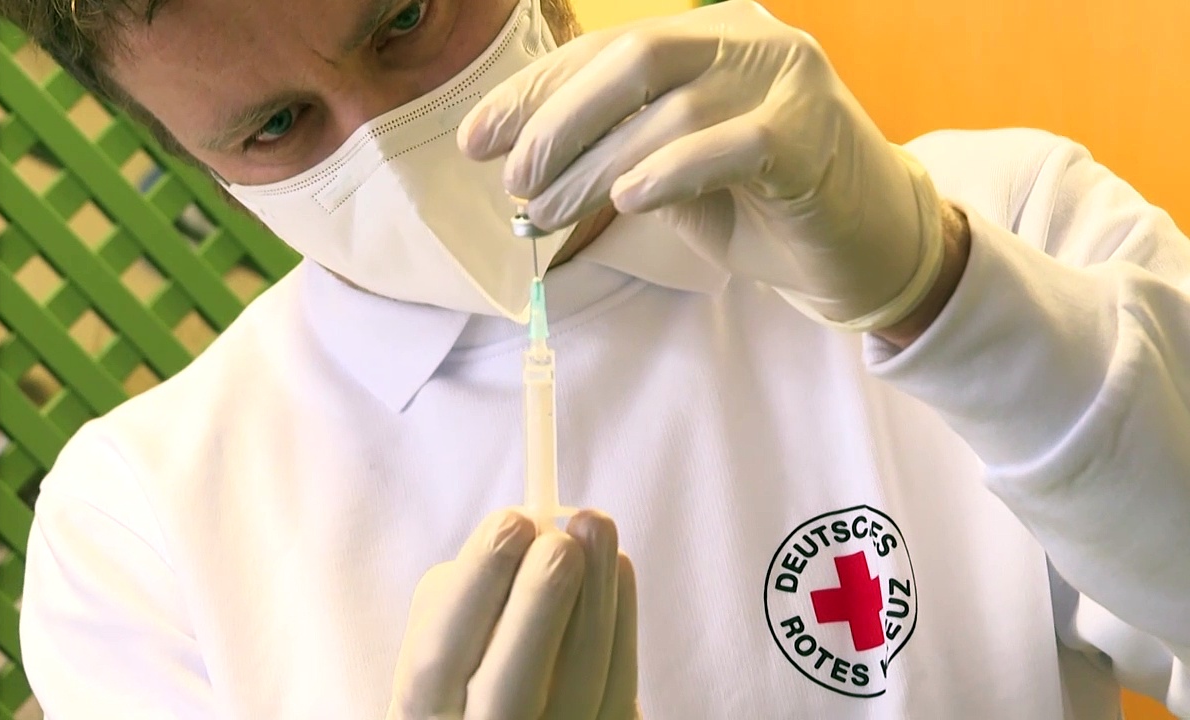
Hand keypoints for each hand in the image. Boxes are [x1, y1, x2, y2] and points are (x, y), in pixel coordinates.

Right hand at [387, 509, 639, 719]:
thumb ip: (457, 596)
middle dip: (539, 603)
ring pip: (580, 685)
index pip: (440, 655)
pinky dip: (623, 621)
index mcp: (424, 712)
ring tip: (595, 528)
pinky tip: (618, 569)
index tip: (513, 520)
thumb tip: (518, 530)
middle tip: (561, 539)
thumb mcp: (436, 647)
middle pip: (509, 688)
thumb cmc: (462, 673)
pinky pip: (620, 690)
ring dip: (597, 597)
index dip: (478, 585)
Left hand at [460, 0, 947, 333]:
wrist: (868, 247)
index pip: (605, 51)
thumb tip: (526, 166)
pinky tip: (627, 200)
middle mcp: (749, 40)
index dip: (535, 92)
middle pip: (633, 59)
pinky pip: (727, 144)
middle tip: (513, 181)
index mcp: (710, 36)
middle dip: (557, 121)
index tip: (477, 139)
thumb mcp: (676, 173)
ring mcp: (785, 81)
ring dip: (594, 164)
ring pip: (670, 108)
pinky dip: (668, 171)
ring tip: (547, 214)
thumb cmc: (765, 207)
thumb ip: (619, 153)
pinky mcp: (809, 137)